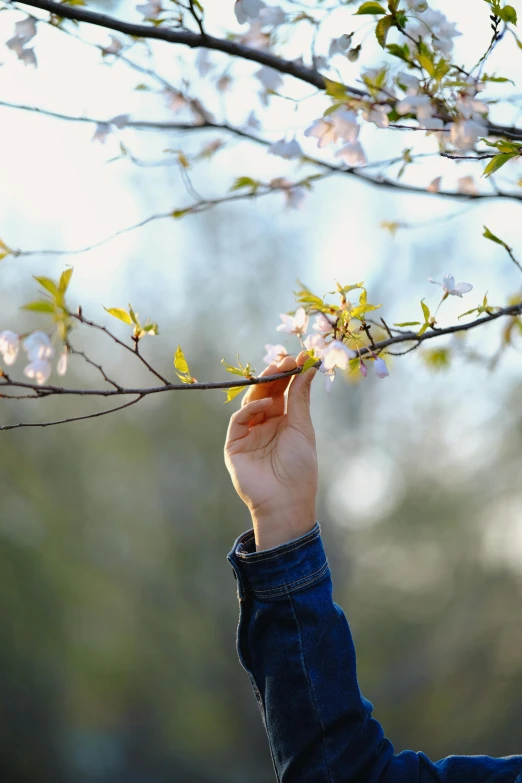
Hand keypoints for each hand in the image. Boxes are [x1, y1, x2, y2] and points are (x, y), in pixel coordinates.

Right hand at [224, 351, 317, 550]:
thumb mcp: (302, 428)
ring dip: (262, 386)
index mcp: (283, 420)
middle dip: (275, 374)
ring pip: (251, 401)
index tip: (301, 357)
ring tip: (277, 372)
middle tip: (286, 359)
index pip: (283, 390)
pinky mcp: (235, 445)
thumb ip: (300, 398)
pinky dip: (250, 409)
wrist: (286, 501)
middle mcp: (264, 423)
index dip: (289, 373)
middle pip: (266, 392)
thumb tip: (309, 368)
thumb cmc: (300, 468)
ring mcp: (248, 433)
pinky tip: (265, 404)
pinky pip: (239, 420)